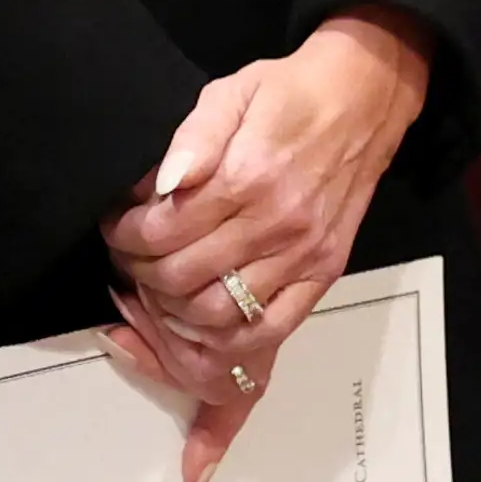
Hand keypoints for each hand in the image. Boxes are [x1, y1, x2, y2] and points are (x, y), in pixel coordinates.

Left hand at [103, 12, 430, 478]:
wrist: (365, 96)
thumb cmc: (289, 93)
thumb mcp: (231, 92)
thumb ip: (193, 137)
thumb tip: (164, 185)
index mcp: (250, 179)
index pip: (164, 231)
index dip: (125, 234)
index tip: (116, 226)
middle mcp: (278, 228)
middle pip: (182, 283)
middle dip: (139, 277)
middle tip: (124, 263)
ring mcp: (302, 260)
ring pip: (218, 322)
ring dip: (171, 322)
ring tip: (149, 300)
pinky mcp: (319, 277)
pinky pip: (269, 340)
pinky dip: (228, 372)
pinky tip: (196, 389)